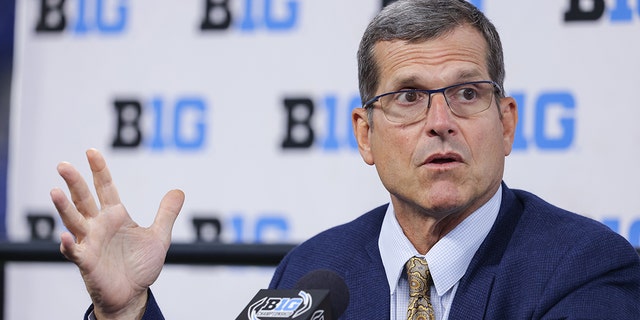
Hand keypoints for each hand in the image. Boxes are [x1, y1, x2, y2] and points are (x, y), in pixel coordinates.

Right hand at [50, 149, 183, 318]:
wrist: (133, 294)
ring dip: (64, 207)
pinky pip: (75, 252)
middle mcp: (99, 226)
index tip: (91, 151)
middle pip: (83, 199)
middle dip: (74, 182)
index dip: (99, 170)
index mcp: (115, 216)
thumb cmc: (140, 266)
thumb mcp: (159, 236)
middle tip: (63, 165)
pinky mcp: (87, 262)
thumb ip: (166, 214)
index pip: (105, 188)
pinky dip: (69, 244)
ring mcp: (90, 243)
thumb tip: (179, 190)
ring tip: (55, 191)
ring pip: (74, 221)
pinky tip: (66, 236)